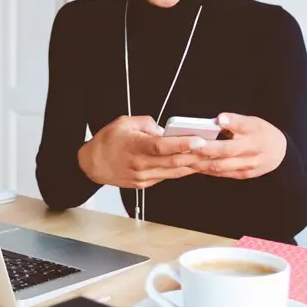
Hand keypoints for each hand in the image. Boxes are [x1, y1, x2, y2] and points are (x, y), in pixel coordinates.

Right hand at [78, 115, 207, 188]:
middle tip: (215, 151)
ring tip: (211, 159)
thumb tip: (165, 130)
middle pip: (173, 161)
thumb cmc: (107, 141)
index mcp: (136, 146)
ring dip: (193, 166)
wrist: (92, 164)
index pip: (163, 146)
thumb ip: (147, 124)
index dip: (182, 144)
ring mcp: (143, 177)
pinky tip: (193, 165)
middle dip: (196, 157)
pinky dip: (181, 170)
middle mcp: (141, 164)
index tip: (199, 141)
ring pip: (174, 172)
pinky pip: (168, 176)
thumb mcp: (124, 122)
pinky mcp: (145, 184)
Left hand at [190, 113, 286, 178]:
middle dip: (207, 148)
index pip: (243, 125)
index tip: (220, 119)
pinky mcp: (244, 174)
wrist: (280, 153)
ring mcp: (248, 164)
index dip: (231, 122)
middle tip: (190, 145)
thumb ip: (235, 121)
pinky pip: (222, 173)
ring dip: (201, 163)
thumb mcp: (252, 121)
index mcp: (254, 130)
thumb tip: (218, 120)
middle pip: (227, 149)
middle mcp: (252, 149)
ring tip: (185, 158)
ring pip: (221, 165)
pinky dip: (207, 170)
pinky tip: (195, 166)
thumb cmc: (260, 133)